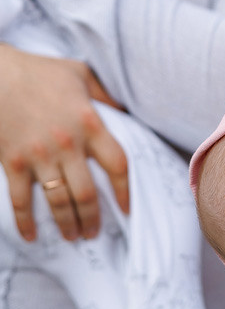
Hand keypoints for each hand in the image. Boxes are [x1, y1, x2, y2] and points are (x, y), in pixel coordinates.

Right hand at [0, 45, 128, 240]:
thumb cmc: (42, 72)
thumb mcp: (81, 74)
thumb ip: (105, 95)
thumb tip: (124, 112)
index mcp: (89, 123)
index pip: (117, 164)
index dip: (124, 190)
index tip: (126, 208)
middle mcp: (68, 144)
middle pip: (88, 193)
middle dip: (93, 218)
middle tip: (94, 232)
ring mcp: (40, 155)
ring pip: (59, 201)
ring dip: (67, 224)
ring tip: (73, 236)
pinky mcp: (15, 162)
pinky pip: (21, 200)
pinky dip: (26, 221)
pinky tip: (31, 235)